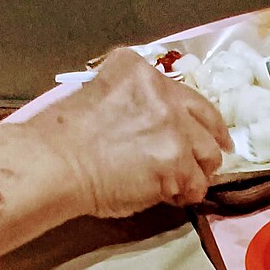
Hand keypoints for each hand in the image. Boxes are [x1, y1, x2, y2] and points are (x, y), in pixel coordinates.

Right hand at [43, 48, 231, 217]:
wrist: (56, 164)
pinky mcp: (178, 163)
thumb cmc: (64, 137)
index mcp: (140, 72)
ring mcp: (175, 129)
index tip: (207, 130)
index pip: (184, 94)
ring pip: (208, 154)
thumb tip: (156, 125)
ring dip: (198, 172)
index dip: (199, 117)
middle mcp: (163, 94)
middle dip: (213, 142)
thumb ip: (135, 103)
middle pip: (207, 121)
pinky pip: (197, 184)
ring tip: (182, 184)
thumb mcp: (100, 95)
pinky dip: (187, 194)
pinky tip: (170, 197)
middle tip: (210, 162)